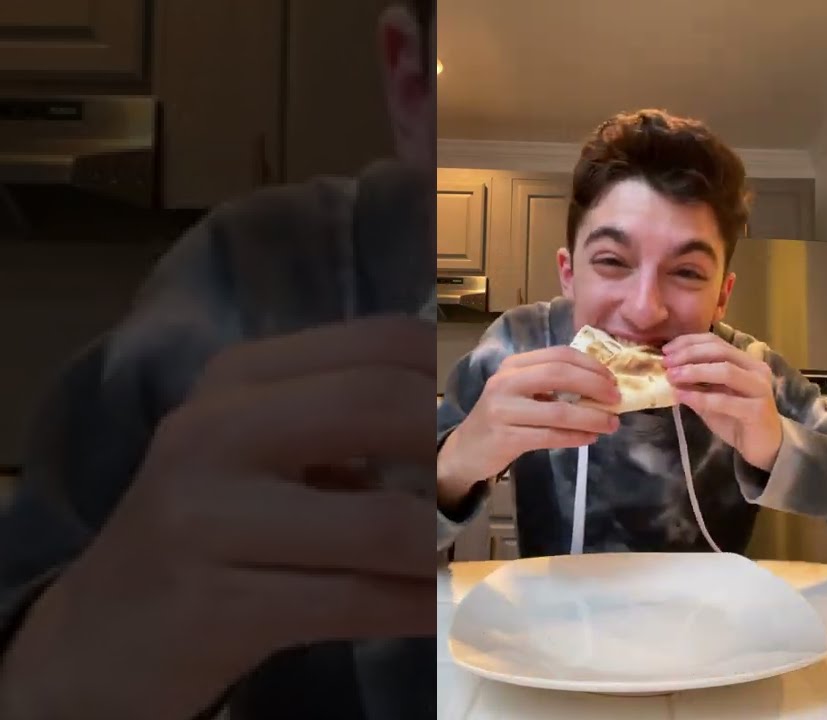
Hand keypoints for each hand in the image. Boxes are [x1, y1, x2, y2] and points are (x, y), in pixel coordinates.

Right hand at [0, 316, 438, 719]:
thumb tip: (454, 422)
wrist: (100, 637)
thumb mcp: (252, 452)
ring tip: (441, 560)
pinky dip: (415, 608)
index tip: (456, 427)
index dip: (443, 382)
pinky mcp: (221, 604)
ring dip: (436, 550)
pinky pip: (361, 601)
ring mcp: (210, 518)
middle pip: (386, 406)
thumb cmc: (203, 531)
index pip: (384, 342)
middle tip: (458, 496)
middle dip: (446, 457)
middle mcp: (216, 430)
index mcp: (237, 379)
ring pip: (385, 524)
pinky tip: (430, 611)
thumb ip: (338, 421)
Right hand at [437, 346, 620, 503]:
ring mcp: (503, 410)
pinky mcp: (506, 437)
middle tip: (616, 399)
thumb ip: (552, 384)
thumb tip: (601, 385)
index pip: (558, 355)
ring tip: (611, 424)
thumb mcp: (522, 392)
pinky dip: (575, 437)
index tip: (612, 379)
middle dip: (594, 385)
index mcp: (514, 365)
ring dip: (591, 418)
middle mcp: (505, 382)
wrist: (467, 449)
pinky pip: (550, 436)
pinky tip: (589, 438)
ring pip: (558, 411)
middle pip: (559, 375)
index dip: (590, 365)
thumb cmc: (504, 417)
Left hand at [662, 333, 782, 471]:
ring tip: (672, 376)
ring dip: (694, 371)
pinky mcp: (757, 410)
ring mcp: (759, 388)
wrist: (764, 447)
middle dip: (689, 354)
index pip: (716, 341)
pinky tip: (682, 396)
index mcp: (745, 361)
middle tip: (666, 362)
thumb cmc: (737, 420)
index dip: (689, 342)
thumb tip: (669, 371)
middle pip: (720, 351)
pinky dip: (700, 397)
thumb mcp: (712, 398)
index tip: (666, 350)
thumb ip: (696, 384)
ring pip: (725, 370)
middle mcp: (756, 369)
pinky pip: (725, 400)